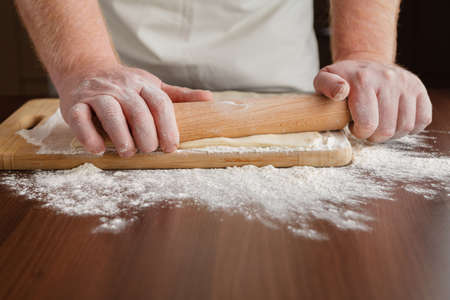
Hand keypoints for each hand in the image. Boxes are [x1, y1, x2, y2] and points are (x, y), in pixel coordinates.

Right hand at [57, 64, 212, 155]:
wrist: (85, 69)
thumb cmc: (125, 86)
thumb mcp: (152, 86)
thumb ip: (178, 96)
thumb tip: (209, 99)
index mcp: (142, 84)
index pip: (159, 103)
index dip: (168, 126)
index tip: (171, 147)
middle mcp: (120, 87)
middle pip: (137, 109)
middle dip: (146, 133)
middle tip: (149, 151)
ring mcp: (96, 94)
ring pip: (109, 110)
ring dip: (120, 135)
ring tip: (128, 152)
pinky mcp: (73, 103)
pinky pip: (79, 117)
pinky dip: (88, 134)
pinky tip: (98, 150)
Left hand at [314, 60, 431, 141]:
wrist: (365, 64)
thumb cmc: (343, 79)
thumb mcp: (324, 78)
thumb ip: (326, 86)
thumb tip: (341, 92)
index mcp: (363, 80)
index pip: (368, 124)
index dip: (359, 133)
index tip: (353, 126)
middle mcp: (388, 79)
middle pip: (387, 130)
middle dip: (373, 136)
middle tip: (366, 128)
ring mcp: (406, 83)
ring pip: (406, 127)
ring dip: (391, 134)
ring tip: (379, 124)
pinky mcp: (419, 88)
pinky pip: (423, 119)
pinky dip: (409, 127)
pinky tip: (394, 121)